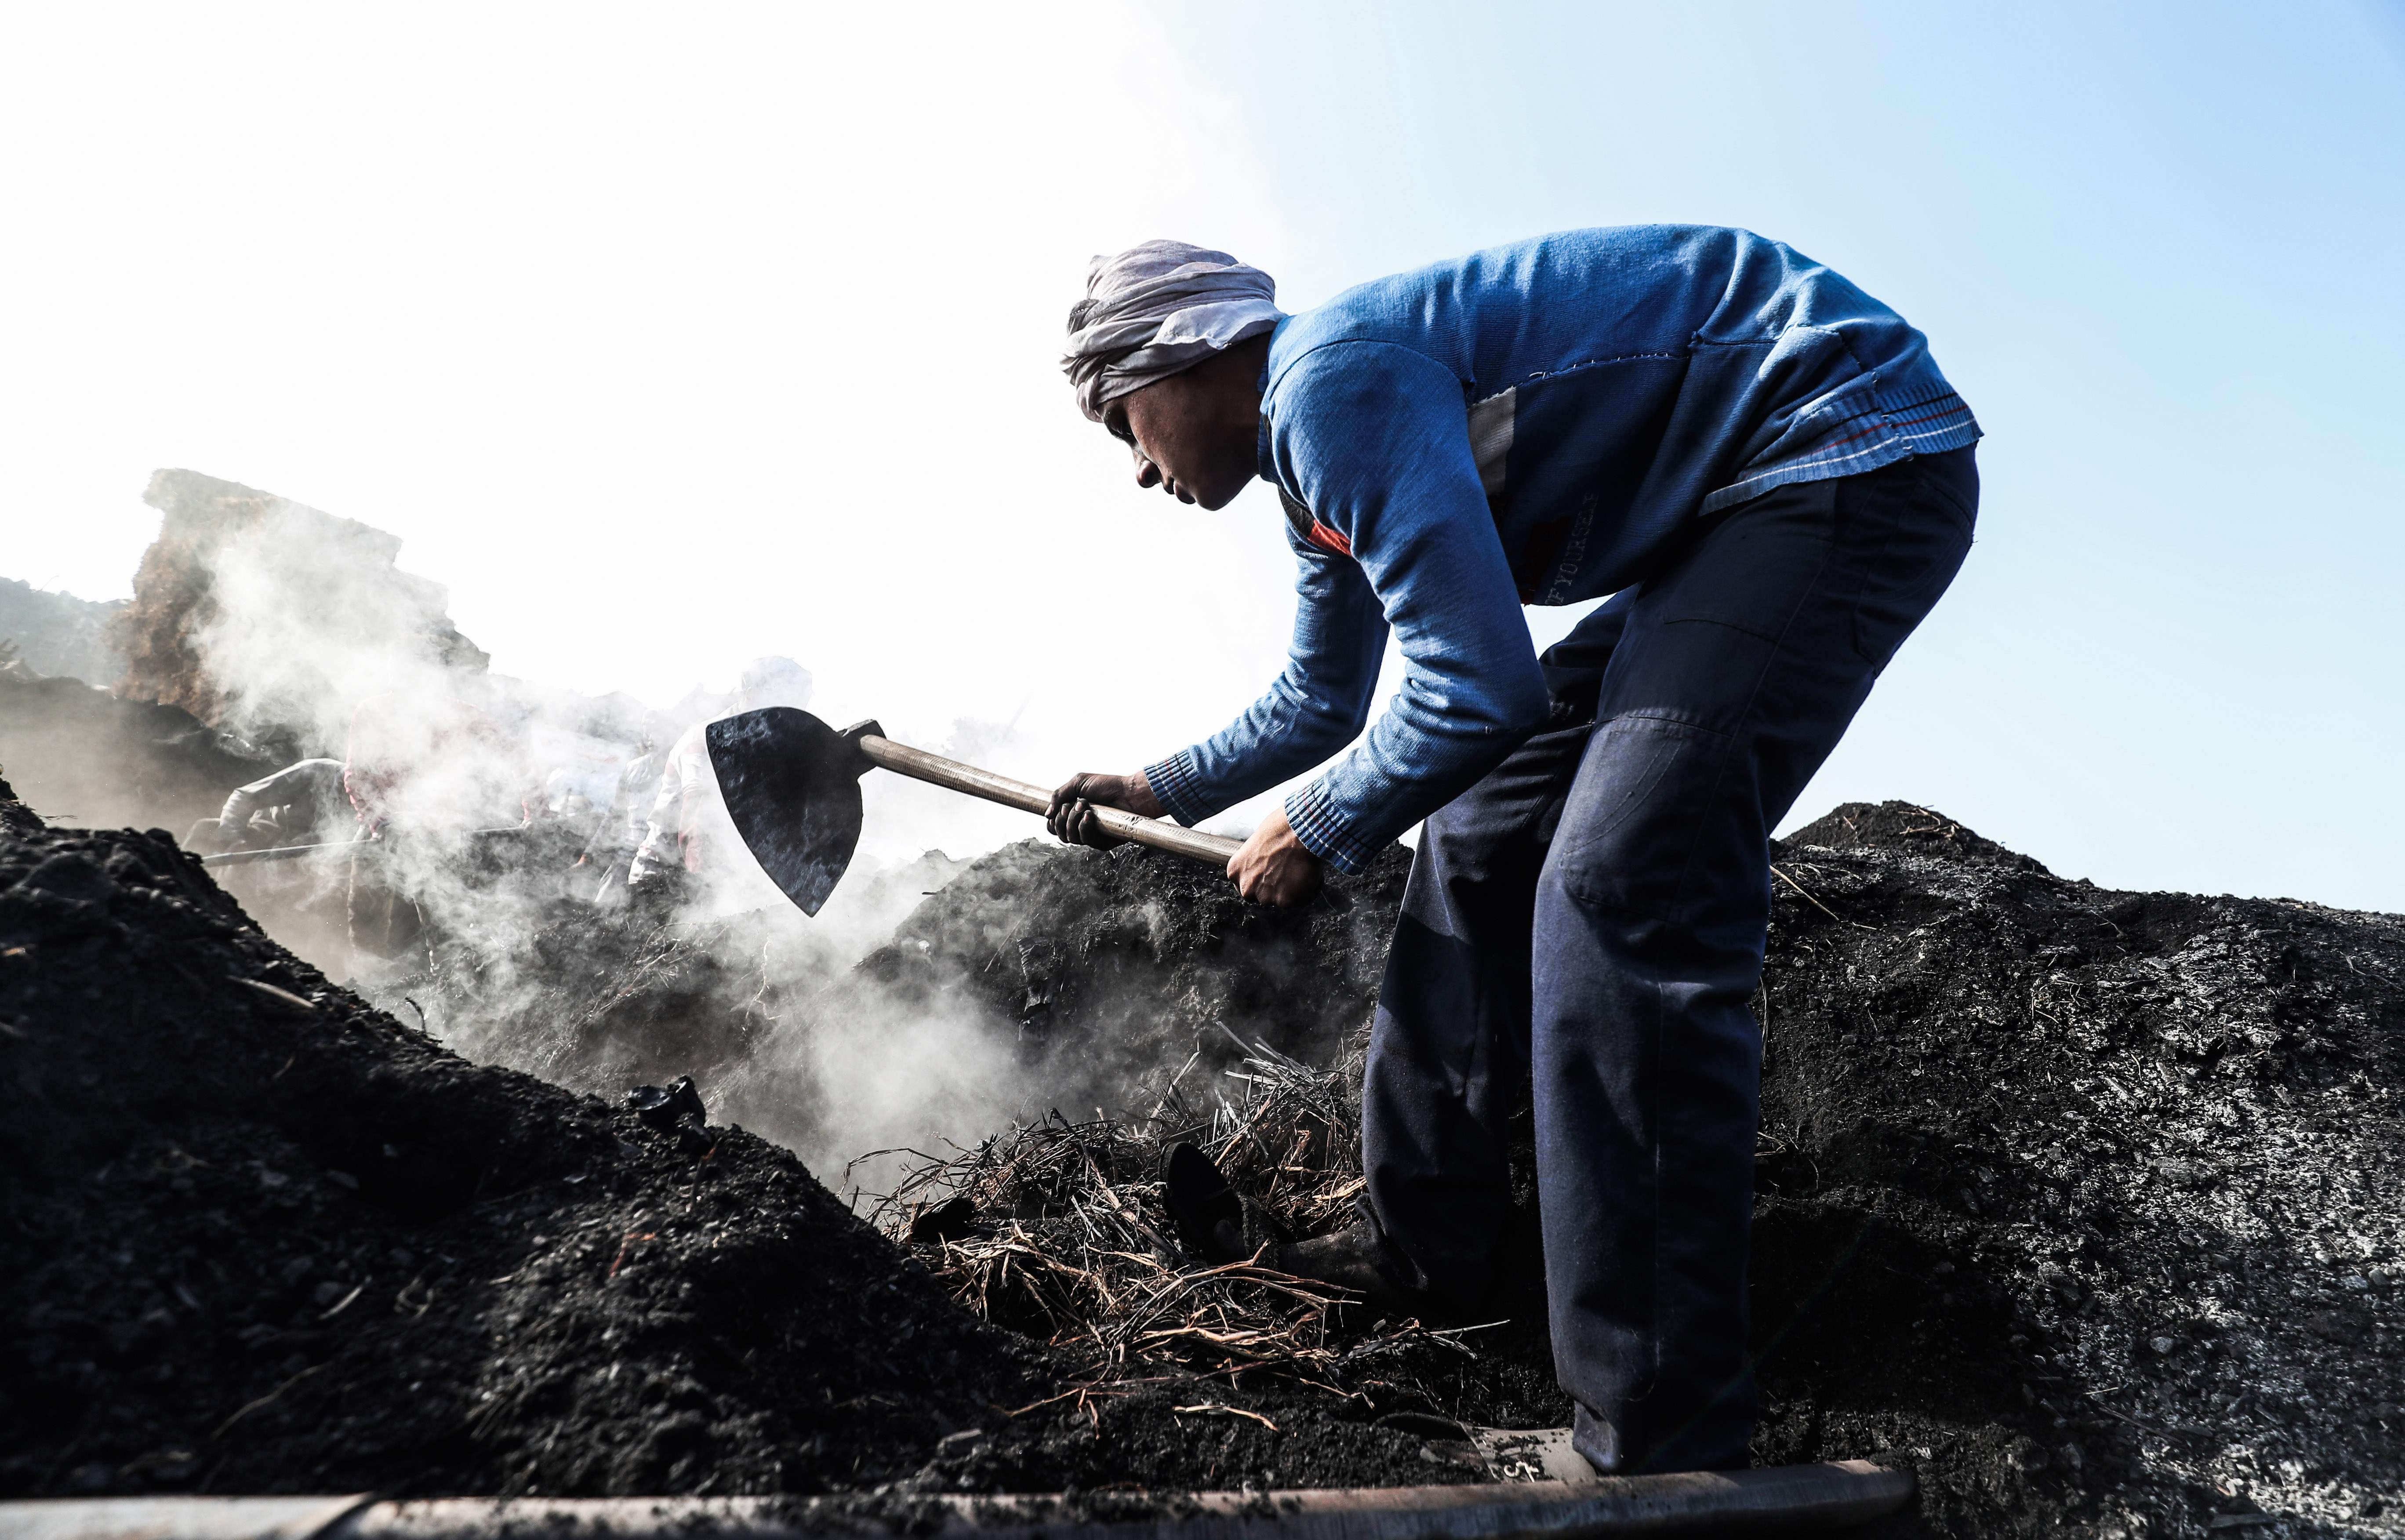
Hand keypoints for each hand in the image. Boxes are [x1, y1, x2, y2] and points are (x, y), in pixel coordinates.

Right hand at [1047, 770, 1162, 848]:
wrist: (1129, 792)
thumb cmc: (1107, 786)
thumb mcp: (1078, 783)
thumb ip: (1059, 795)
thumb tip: (1047, 815)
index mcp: (1073, 814)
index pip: (1053, 826)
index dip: (1052, 820)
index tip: (1060, 808)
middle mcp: (1080, 826)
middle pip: (1058, 833)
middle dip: (1062, 818)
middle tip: (1075, 804)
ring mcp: (1091, 835)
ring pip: (1070, 838)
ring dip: (1073, 821)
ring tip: (1085, 807)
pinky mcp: (1103, 842)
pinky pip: (1086, 841)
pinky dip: (1084, 828)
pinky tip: (1089, 816)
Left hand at [1227, 805, 1323, 907]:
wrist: (1298, 830)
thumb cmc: (1280, 829)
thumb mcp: (1256, 845)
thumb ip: (1257, 863)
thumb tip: (1267, 865)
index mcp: (1235, 871)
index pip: (1247, 885)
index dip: (1263, 879)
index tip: (1272, 873)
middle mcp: (1246, 887)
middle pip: (1262, 896)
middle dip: (1275, 887)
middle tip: (1289, 870)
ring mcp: (1265, 897)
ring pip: (1283, 899)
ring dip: (1292, 888)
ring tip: (1300, 867)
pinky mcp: (1285, 902)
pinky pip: (1302, 899)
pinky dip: (1309, 889)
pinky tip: (1309, 871)